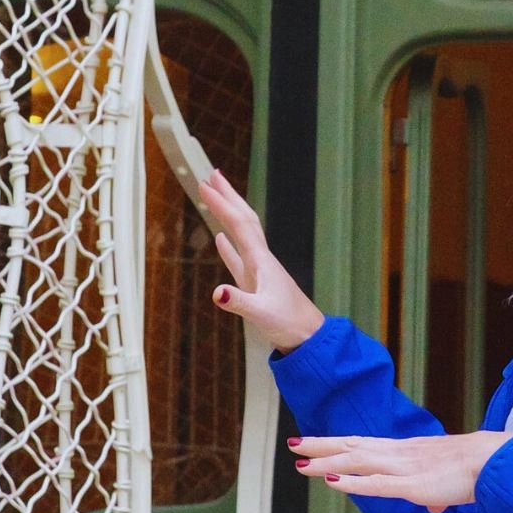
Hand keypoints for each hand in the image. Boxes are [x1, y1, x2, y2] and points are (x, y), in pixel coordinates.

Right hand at [200, 169, 325, 351]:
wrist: (307, 337)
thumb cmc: (289, 324)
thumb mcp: (260, 314)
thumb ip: (238, 302)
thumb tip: (216, 292)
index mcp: (261, 261)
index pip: (238, 224)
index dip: (221, 204)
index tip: (205, 185)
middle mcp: (260, 259)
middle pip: (243, 219)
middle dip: (228, 196)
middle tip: (212, 175)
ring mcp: (258, 270)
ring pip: (241, 234)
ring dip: (228, 214)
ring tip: (217, 198)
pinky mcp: (255, 284)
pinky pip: (238, 258)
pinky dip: (228, 246)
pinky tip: (220, 240)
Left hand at [289, 430, 512, 512]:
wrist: (493, 462)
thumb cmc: (475, 469)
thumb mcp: (447, 481)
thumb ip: (436, 493)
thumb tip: (436, 506)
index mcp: (406, 451)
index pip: (364, 444)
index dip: (337, 443)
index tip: (315, 441)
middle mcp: (399, 454)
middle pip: (352, 447)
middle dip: (321, 445)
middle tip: (294, 443)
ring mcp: (403, 467)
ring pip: (357, 462)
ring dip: (327, 463)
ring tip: (302, 464)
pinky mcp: (411, 485)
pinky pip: (376, 484)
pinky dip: (352, 483)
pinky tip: (332, 483)